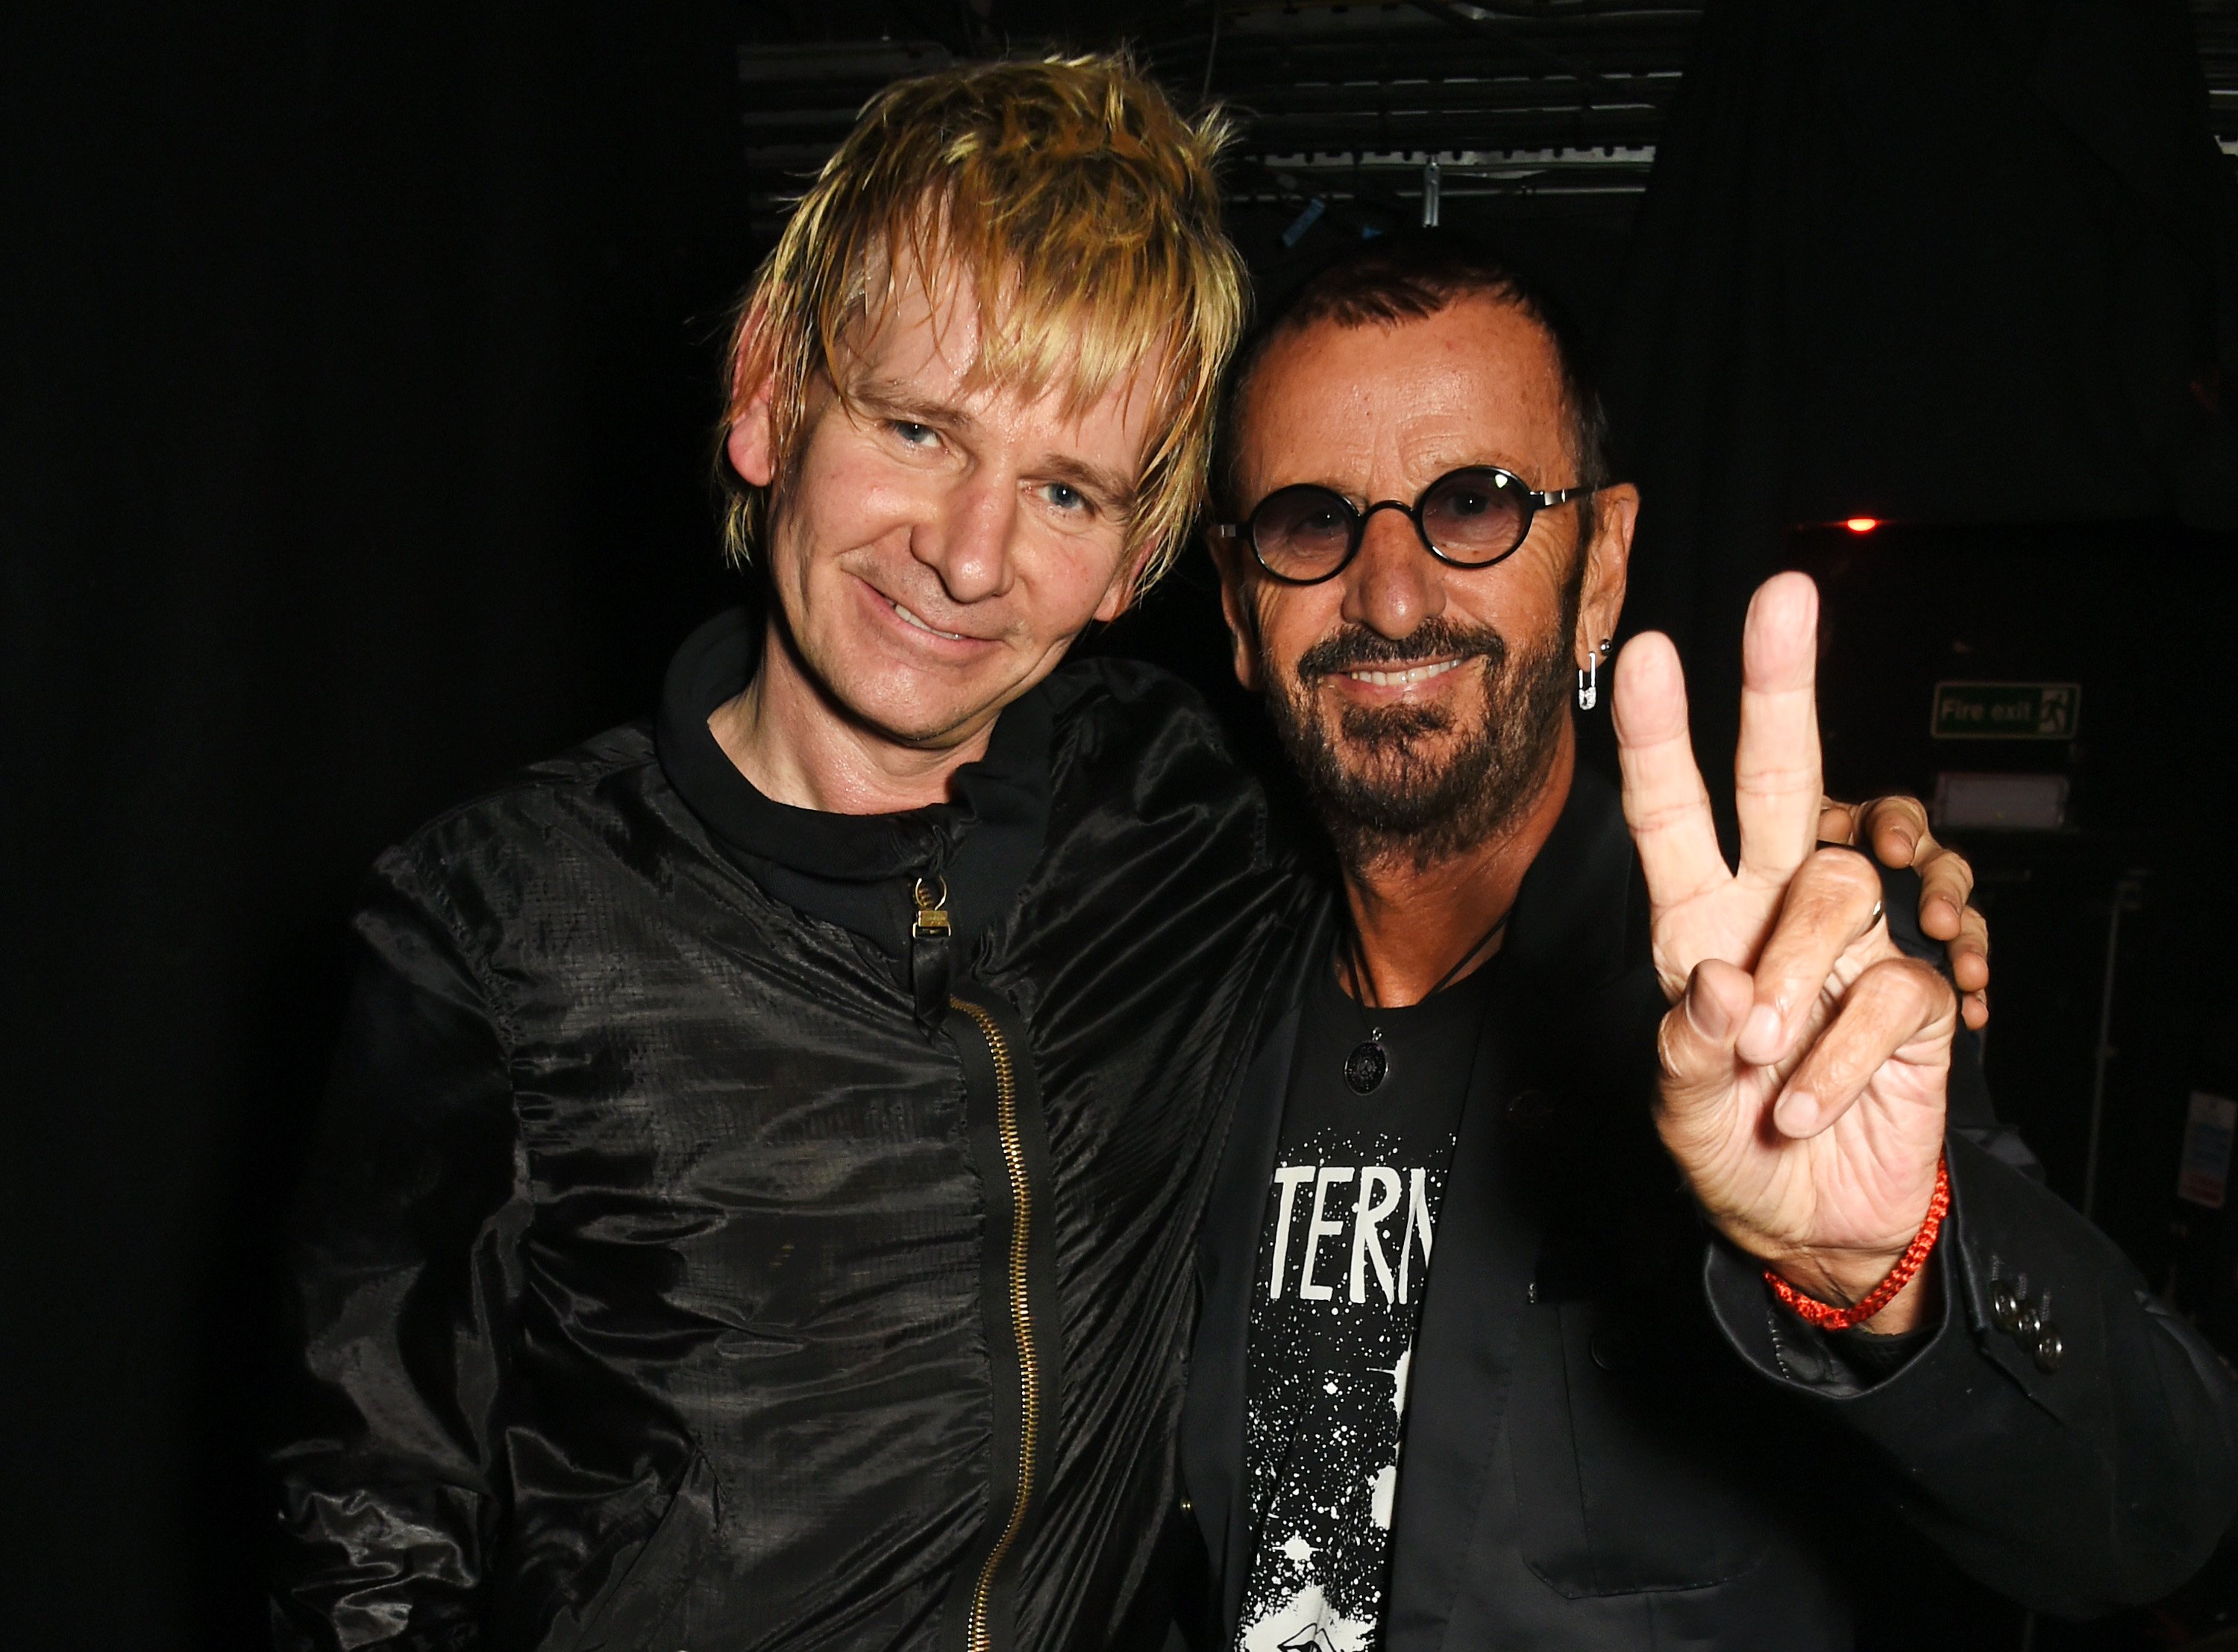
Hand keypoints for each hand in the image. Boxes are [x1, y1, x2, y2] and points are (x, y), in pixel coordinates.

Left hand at [1611, 573, 1956, 1333]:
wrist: (1815, 1230)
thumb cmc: (1730, 1153)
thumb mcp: (1678, 1113)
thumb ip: (1683, 1050)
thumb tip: (1715, 983)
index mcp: (1696, 925)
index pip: (1673, 816)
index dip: (1656, 737)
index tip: (1641, 651)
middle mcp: (1771, 914)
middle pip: (1782, 781)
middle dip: (1778, 687)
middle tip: (1782, 594)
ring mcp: (1847, 947)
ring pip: (1837, 887)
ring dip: (1794, 973)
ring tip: (1761, 1057)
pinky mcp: (1911, 996)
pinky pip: (1887, 989)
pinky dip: (1838, 1055)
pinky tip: (1805, 1104)